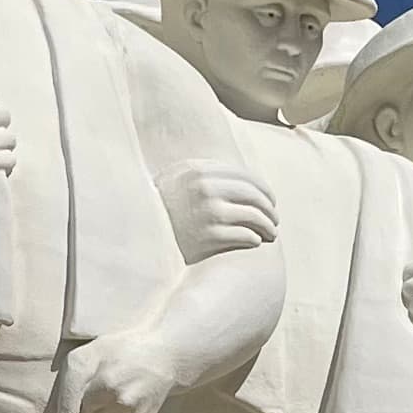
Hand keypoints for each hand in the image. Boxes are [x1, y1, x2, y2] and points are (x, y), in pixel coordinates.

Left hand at [66, 330, 177, 412]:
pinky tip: (118, 403)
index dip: (69, 402)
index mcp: (106, 383)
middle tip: (97, 386)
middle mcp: (121, 401)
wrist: (162, 354)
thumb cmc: (120, 350)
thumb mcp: (88, 352)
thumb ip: (70, 382)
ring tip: (109, 394)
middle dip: (84, 407)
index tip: (79, 390)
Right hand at [162, 161, 277, 258]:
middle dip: (269, 209)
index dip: (263, 190)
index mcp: (199, 170)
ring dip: (267, 226)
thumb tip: (241, 178)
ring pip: (255, 216)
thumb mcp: (177, 181)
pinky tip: (254, 243)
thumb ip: (204, 173)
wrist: (138, 237)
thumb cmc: (161, 211)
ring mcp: (208, 212)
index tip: (270, 200)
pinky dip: (254, 239)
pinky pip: (245, 236)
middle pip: (254, 195)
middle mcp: (204, 188)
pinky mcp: (210, 237)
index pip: (245, 176)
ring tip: (270, 234)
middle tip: (274, 220)